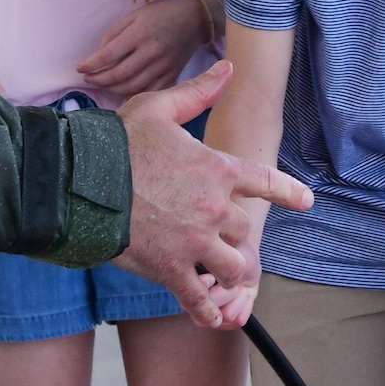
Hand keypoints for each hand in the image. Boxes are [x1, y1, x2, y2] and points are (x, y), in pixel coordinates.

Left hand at [80, 0, 210, 96]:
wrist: (194, 18)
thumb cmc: (160, 14)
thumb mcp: (134, 15)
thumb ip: (114, 34)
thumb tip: (98, 54)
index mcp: (139, 33)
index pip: (108, 55)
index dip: (91, 64)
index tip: (79, 68)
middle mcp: (151, 52)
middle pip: (119, 75)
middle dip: (98, 80)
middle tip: (87, 79)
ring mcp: (163, 66)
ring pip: (132, 86)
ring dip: (112, 89)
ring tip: (101, 85)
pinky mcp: (173, 75)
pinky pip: (150, 91)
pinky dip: (133, 95)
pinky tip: (122, 92)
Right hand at [111, 61, 312, 329]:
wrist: (78, 182)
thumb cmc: (115, 142)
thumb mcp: (157, 108)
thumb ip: (198, 92)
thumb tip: (228, 67)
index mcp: (216, 169)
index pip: (265, 181)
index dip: (288, 192)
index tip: (306, 201)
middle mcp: (214, 208)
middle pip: (243, 229)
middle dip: (231, 233)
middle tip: (211, 234)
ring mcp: (195, 242)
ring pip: (233, 267)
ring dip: (227, 270)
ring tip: (217, 274)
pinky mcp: (172, 269)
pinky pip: (199, 299)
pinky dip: (208, 312)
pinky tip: (213, 318)